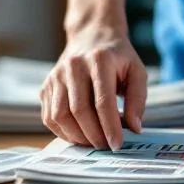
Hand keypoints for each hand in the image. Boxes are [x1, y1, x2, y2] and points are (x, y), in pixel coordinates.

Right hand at [40, 26, 146, 149]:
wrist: (91, 37)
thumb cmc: (117, 58)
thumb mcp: (137, 71)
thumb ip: (138, 99)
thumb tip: (134, 128)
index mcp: (99, 59)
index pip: (102, 101)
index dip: (110, 126)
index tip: (117, 144)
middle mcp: (73, 66)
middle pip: (79, 110)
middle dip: (94, 135)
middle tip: (107, 146)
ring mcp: (55, 76)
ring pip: (60, 116)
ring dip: (77, 136)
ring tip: (94, 142)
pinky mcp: (45, 86)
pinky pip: (49, 117)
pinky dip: (63, 132)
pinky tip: (79, 134)